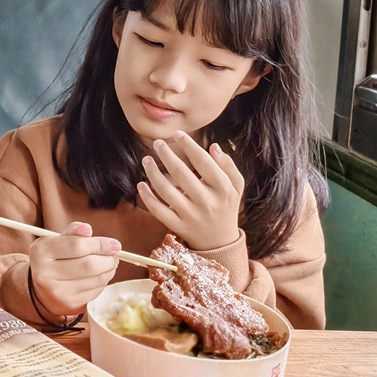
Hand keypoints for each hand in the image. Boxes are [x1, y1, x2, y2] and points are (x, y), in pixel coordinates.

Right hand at [28, 222, 120, 318]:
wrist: (40, 288)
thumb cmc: (53, 258)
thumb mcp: (57, 241)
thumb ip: (73, 232)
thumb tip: (87, 228)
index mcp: (41, 251)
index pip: (77, 246)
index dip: (100, 244)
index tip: (115, 244)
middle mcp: (45, 273)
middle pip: (89, 265)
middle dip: (108, 259)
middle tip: (114, 256)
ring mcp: (57, 291)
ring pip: (95, 279)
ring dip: (108, 271)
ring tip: (109, 264)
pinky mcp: (68, 304)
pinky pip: (95, 291)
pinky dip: (102, 282)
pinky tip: (99, 276)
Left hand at [137, 130, 242, 250]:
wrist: (220, 242)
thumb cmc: (226, 207)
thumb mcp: (236, 186)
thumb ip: (227, 166)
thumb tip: (214, 147)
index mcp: (222, 189)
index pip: (203, 162)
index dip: (189, 146)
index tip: (177, 134)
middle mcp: (206, 201)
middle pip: (181, 174)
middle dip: (167, 155)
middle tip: (157, 143)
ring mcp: (191, 215)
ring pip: (167, 191)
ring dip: (153, 173)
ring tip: (147, 160)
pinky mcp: (178, 226)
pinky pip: (159, 211)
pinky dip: (148, 198)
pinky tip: (141, 185)